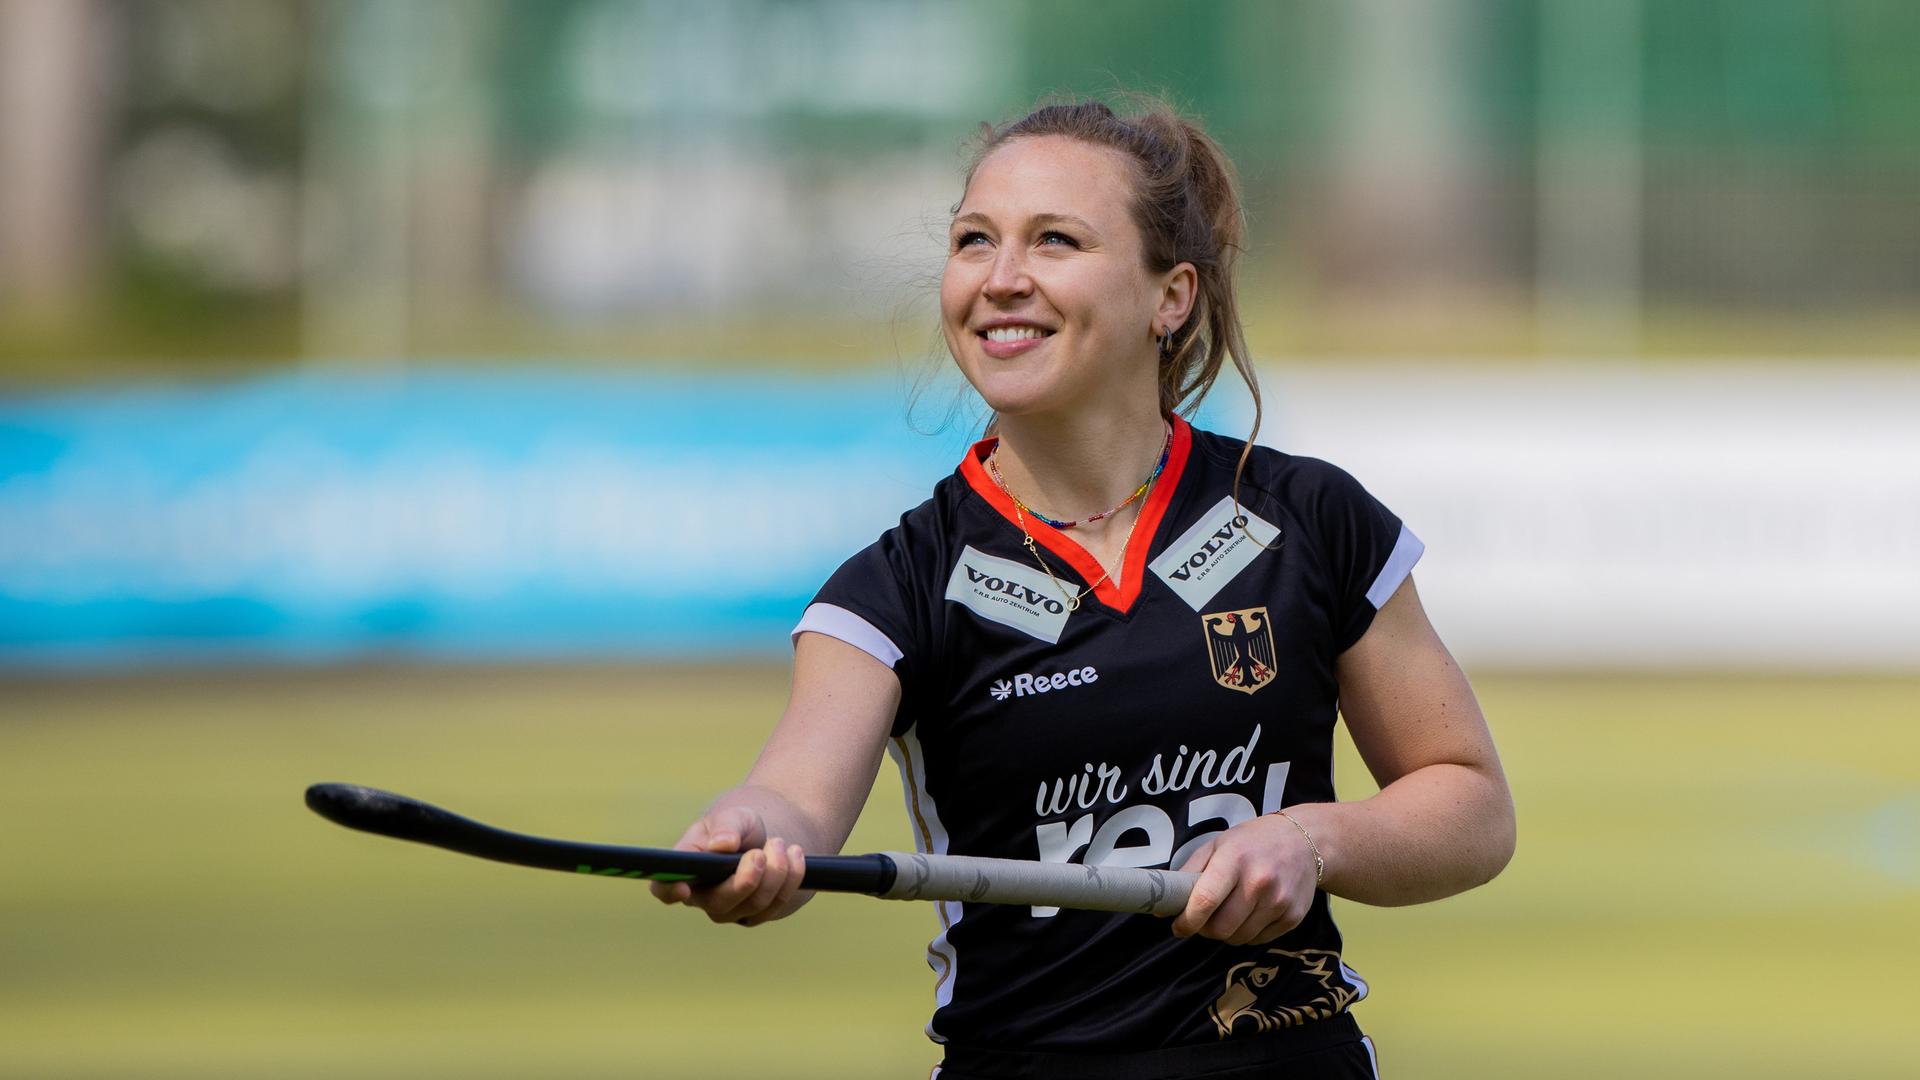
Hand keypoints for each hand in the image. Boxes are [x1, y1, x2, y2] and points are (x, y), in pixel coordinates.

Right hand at [648, 806, 808, 926]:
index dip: (668, 891)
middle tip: (761, 852)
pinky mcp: (758, 914)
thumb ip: (728, 826)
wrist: (768, 834)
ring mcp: (732, 909)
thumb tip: (722, 845)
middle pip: (719, 903)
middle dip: (745, 879)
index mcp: (686, 869)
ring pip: (753, 904)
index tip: (685, 886)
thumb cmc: (740, 825)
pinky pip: (776, 905)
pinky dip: (789, 878)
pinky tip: (795, 855)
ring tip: (781, 844)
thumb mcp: (734, 816)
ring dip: (774, 873)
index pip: (664, 888)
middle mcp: (704, 896)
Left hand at [1170, 813, 1317, 945]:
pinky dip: (1247, 933)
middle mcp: (1259, 882)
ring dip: (1226, 933)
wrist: (1305, 841)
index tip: (1178, 927)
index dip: (1187, 921)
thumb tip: (1162, 907)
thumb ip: (1190, 873)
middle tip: (1203, 920)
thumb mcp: (1218, 845)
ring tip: (1228, 913)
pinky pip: (1259, 940)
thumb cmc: (1253, 842)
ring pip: (1239, 938)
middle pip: (1221, 928)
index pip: (1205, 900)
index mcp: (1234, 860)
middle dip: (1205, 930)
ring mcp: (1278, 901)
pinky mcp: (1292, 917)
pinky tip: (1250, 913)